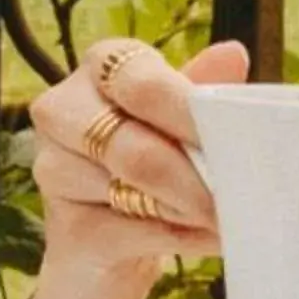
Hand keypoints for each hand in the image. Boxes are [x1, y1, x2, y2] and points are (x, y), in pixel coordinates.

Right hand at [27, 34, 251, 298]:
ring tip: (231, 215)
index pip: (143, 85)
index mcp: (99, 67)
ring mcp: (54, 171)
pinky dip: (182, 237)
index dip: (192, 115)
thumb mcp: (179, 118)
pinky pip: (133, 234)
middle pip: (135, 146)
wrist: (106, 243)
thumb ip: (200, 89)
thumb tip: (233, 55)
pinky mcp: (65, 230)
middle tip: (244, 192)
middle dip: (196, 174)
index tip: (239, 138)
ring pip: (134, 191)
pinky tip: (209, 238)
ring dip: (192, 209)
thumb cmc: (151, 160)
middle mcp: (62, 110)